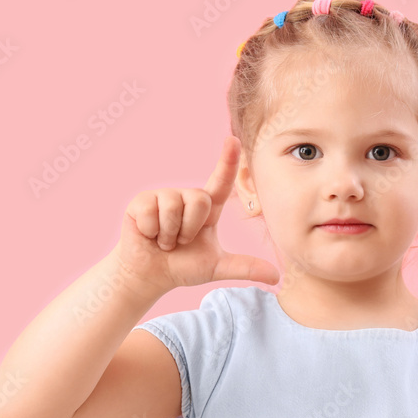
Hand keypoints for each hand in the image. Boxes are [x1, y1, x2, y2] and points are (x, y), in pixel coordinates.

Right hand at [113, 135, 279, 293]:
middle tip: (180, 241)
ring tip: (163, 240)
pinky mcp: (141, 201)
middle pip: (199, 199)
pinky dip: (152, 232)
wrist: (149, 276)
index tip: (233, 140)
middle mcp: (187, 197)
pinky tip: (148, 235)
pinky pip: (152, 212)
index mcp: (207, 208)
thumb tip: (276, 278)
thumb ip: (244, 268)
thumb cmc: (182, 267)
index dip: (228, 161)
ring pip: (174, 206)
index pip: (221, 181)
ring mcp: (163, 196)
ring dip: (170, 233)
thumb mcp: (216, 267)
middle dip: (190, 229)